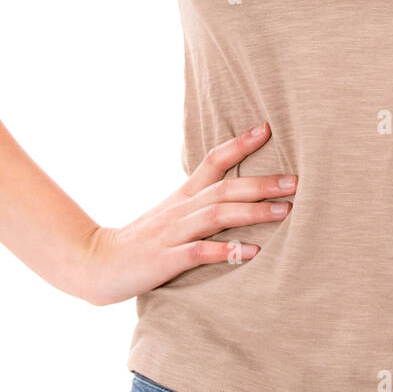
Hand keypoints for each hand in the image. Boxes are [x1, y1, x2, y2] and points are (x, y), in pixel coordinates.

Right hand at [78, 123, 296, 305]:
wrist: (96, 263)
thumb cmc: (142, 240)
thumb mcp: (172, 214)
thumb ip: (201, 202)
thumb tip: (239, 192)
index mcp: (183, 195)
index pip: (212, 161)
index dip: (239, 144)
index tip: (267, 128)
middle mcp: (181, 210)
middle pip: (225, 188)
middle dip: (262, 183)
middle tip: (296, 181)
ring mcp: (173, 234)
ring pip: (216, 215)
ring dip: (253, 212)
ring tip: (285, 211)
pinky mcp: (165, 261)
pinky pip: (199, 253)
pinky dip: (225, 251)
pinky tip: (251, 252)